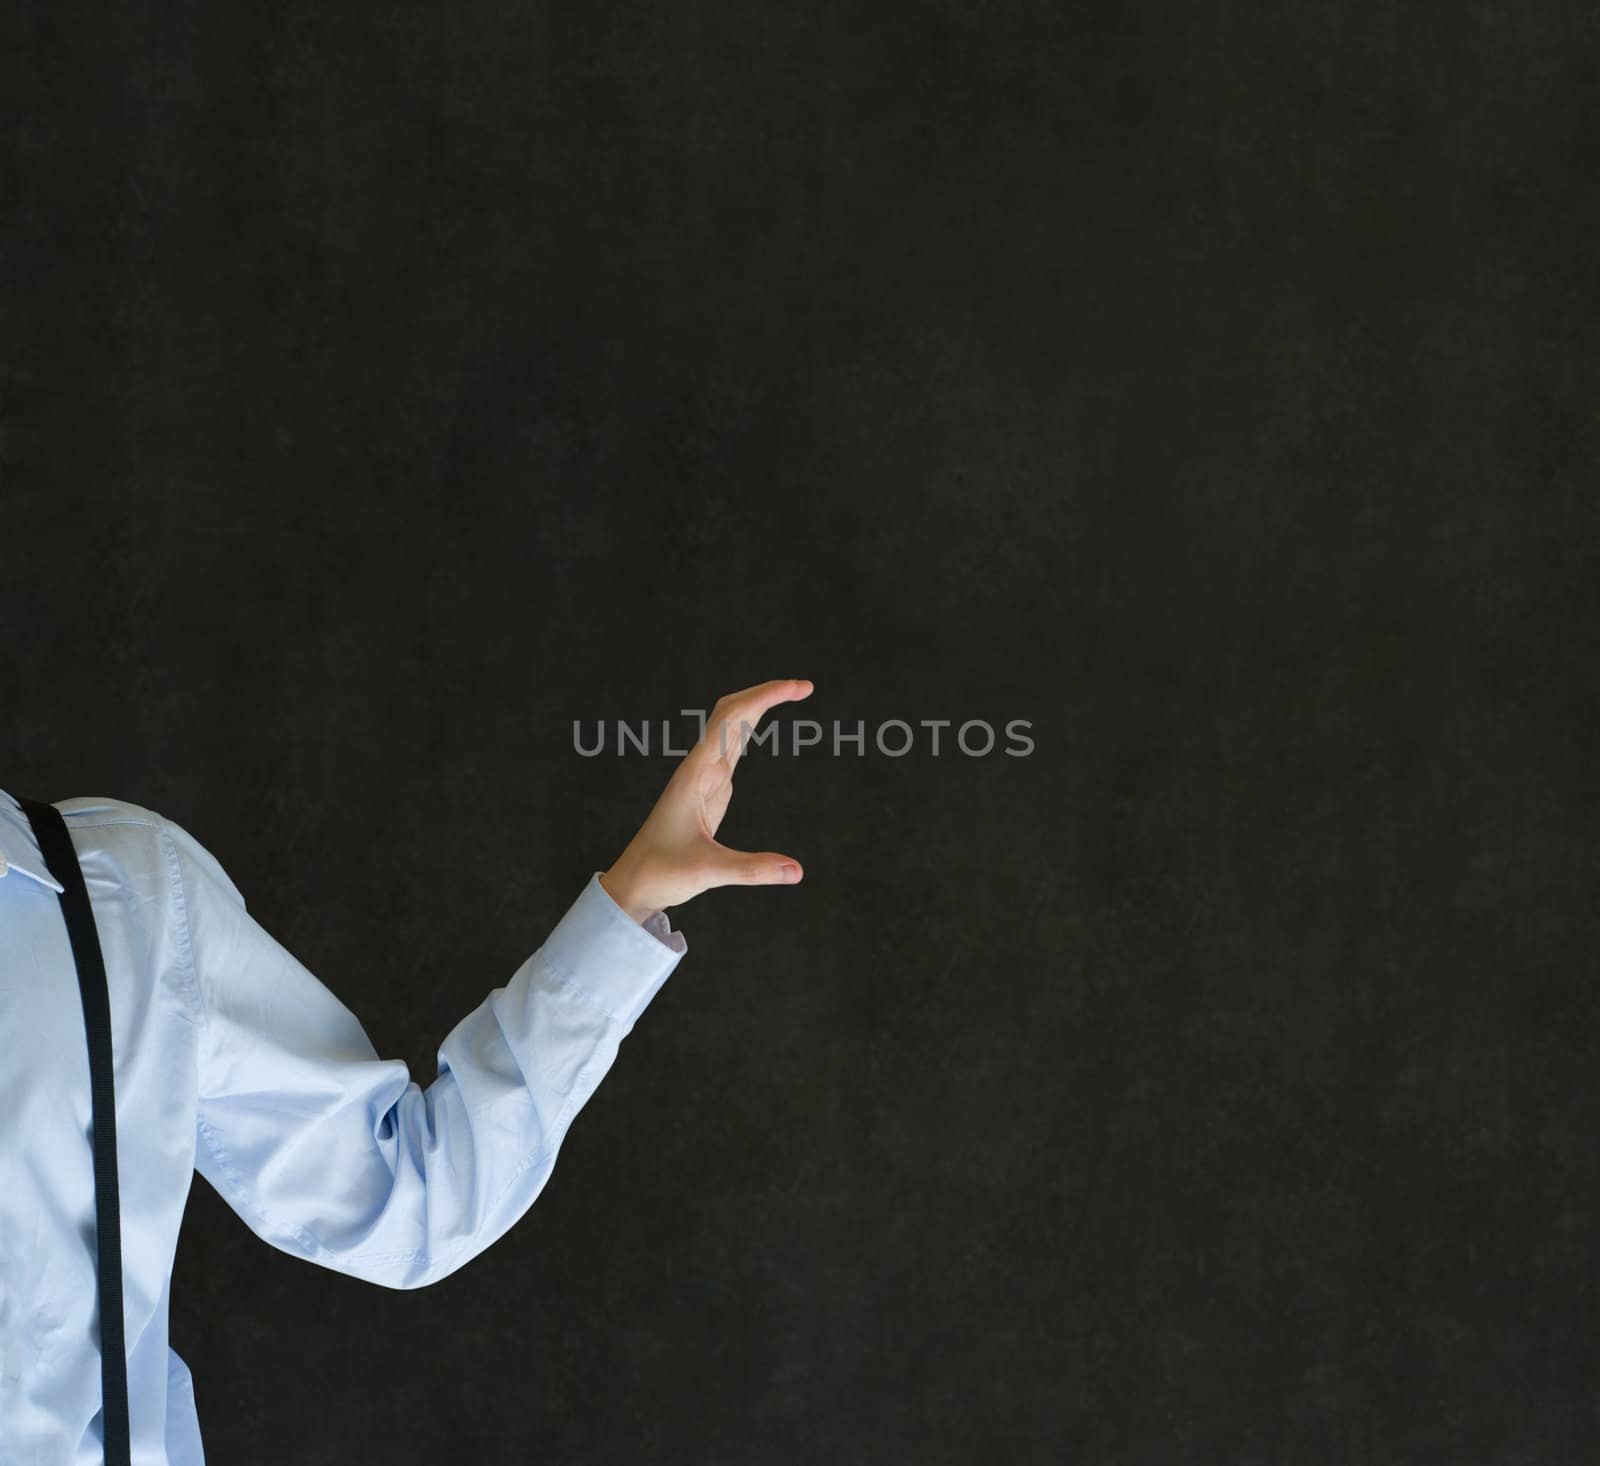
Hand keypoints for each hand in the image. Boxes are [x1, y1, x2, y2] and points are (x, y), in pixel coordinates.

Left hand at [599, 678, 812, 922]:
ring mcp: (704, 777)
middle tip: (805, 687)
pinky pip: (731, 748)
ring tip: (793, 694)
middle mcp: (699, 768)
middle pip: (732, 712)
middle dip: (766, 693)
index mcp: (695, 774)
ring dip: (759, 706)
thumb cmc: (661, 872)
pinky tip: (759, 724)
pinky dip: (750, 729)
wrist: (633, 883)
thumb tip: (797, 870)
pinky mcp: (709, 790)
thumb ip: (753, 869)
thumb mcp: (708, 871)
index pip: (732, 720)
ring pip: (731, 727)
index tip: (797, 688)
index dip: (765, 697)